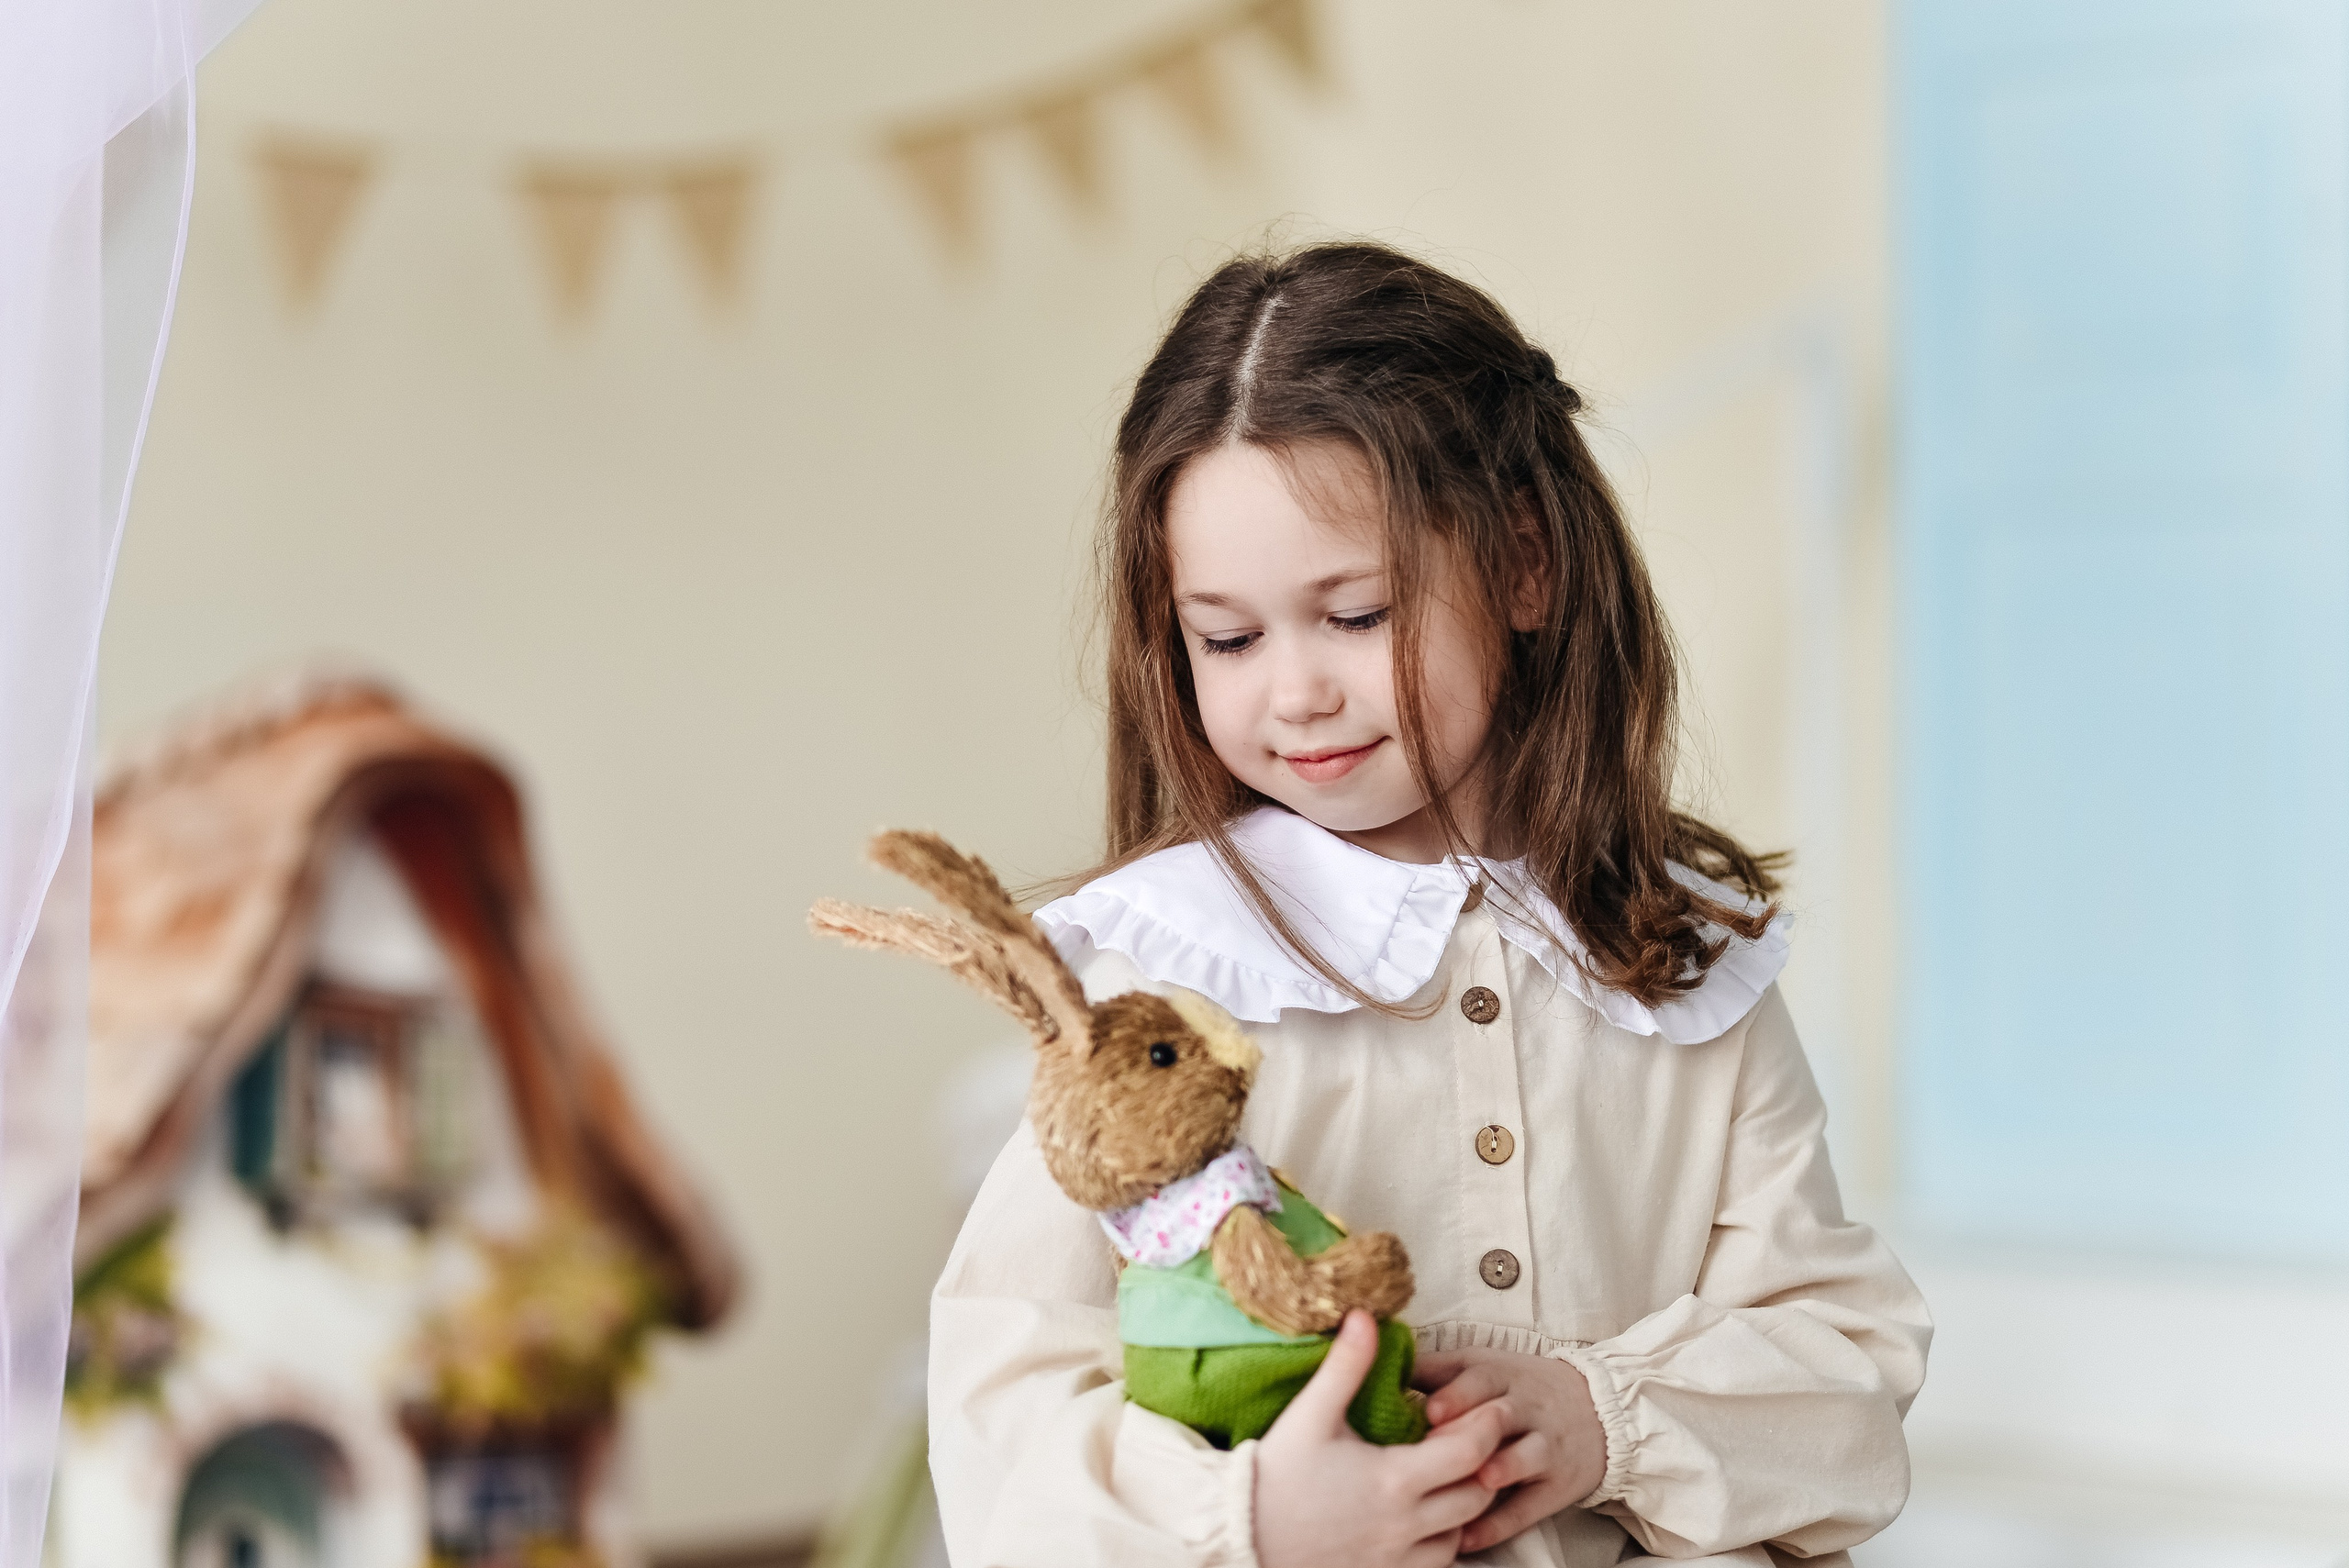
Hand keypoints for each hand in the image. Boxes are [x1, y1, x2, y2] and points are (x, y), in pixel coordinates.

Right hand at [1253, 1312, 1508, 1567]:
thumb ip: (1345, 1365)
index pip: (1471, 1452)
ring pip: (1463, 1534)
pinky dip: (1445, 1539)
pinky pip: (1438, 1564)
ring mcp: (1397, 1556)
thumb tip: (1365, 1316)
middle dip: (1485, 1465)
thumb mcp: (1310, 1413)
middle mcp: (1404, 1523)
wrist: (1242, 1533)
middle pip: (1478, 1495)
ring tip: (1450, 1475)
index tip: (1488, 1409)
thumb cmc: (1277, 1472)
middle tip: (1471, 1438)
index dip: (1488, 1427)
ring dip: (1466, 1504)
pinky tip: (1426, 1516)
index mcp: (1393, 1478)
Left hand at [1415, 1347, 1606, 1554]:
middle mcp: (1523, 1408)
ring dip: (1500, 1469)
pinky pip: (1527, 1508)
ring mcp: (1543, 1447)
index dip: (1454, 1394)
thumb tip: (1377, 1369)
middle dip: (1471, 1429)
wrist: (1600, 1409)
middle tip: (1437, 1447)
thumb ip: (1433, 1371)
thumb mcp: (1482, 1366)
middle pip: (1501, 1414)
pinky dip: (1497, 1525)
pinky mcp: (1556, 1486)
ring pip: (1524, 1456)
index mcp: (1499, 1375)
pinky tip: (1465, 1538)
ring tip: (1474, 1483)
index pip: (1477, 1377)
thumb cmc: (1519, 1388)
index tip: (1429, 1409)